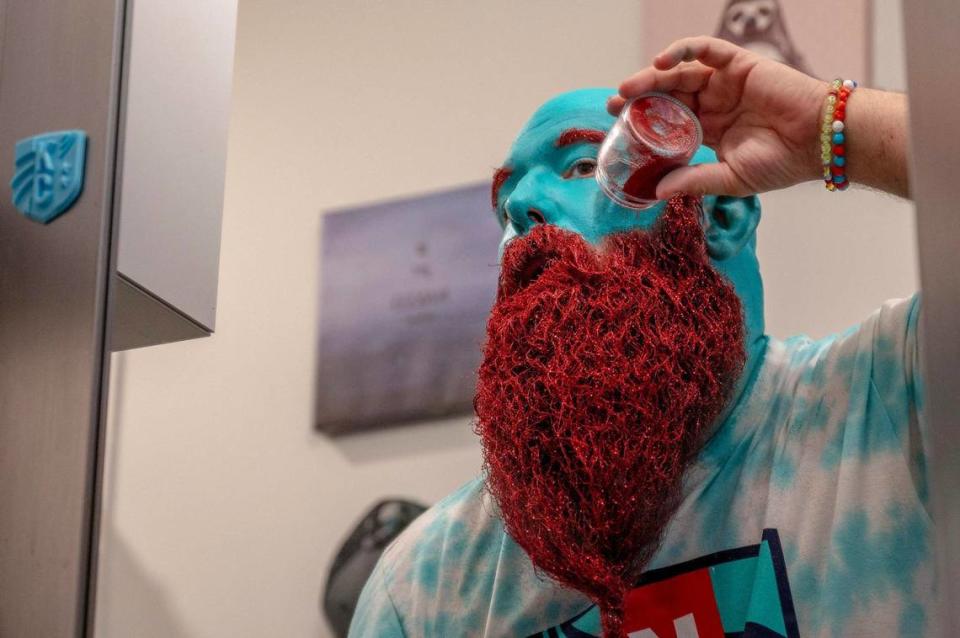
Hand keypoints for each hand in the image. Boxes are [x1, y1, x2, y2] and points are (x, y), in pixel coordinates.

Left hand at [609, 36, 826, 197]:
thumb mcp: (729, 179)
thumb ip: (693, 180)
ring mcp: (726, 82)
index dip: (644, 122)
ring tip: (626, 90)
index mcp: (712, 130)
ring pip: (681, 73)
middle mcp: (716, 103)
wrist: (818, 141)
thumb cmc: (782, 163)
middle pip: (668, 95)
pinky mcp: (739, 64)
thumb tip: (655, 190)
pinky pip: (706, 50)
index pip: (670, 122)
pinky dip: (682, 50)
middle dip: (639, 98)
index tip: (617, 128)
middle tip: (611, 105)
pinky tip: (661, 63)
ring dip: (651, 78)